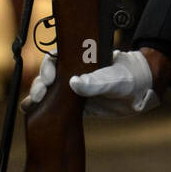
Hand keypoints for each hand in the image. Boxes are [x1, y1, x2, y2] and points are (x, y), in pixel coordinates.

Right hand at [21, 49, 160, 116]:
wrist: (142, 91)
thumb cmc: (130, 76)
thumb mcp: (114, 78)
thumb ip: (96, 82)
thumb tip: (74, 84)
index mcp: (81, 59)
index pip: (57, 59)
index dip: (48, 67)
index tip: (49, 79)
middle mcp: (74, 72)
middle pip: (49, 74)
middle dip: (40, 83)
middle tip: (38, 96)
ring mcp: (75, 89)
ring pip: (50, 90)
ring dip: (38, 95)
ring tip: (29, 106)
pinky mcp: (77, 105)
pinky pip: (57, 105)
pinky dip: (44, 108)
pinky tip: (32, 112)